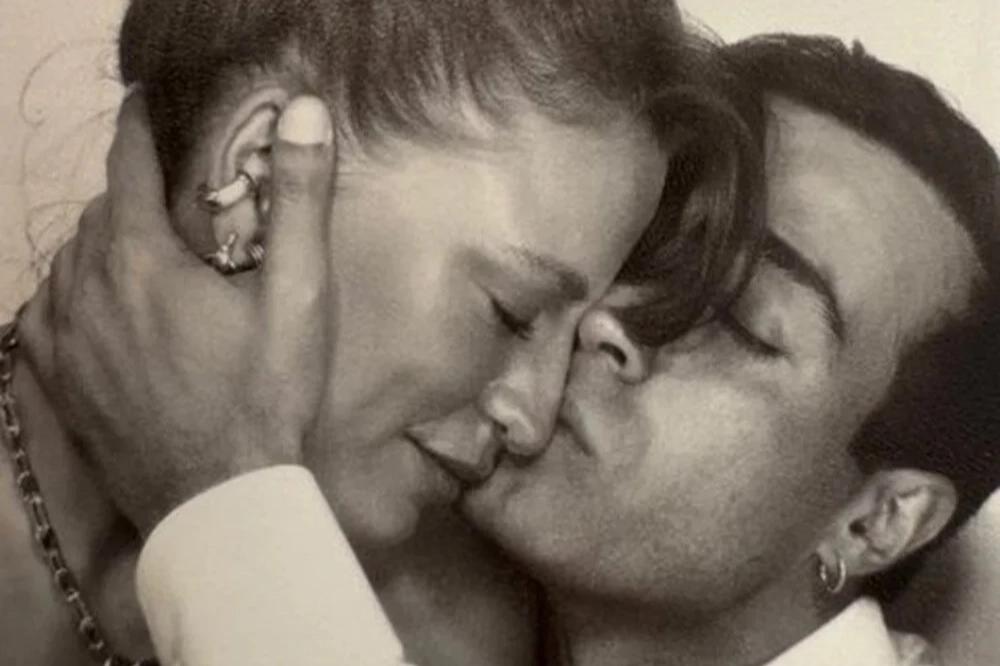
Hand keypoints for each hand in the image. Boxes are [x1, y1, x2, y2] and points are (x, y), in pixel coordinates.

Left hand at [18, 92, 336, 535]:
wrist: (220, 499)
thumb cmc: (265, 396)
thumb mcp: (299, 297)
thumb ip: (299, 201)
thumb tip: (304, 112)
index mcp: (141, 256)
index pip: (128, 162)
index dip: (141, 126)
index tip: (151, 105)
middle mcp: (86, 285)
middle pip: (99, 210)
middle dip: (135, 193)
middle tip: (178, 201)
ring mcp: (63, 336)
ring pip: (71, 256)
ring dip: (105, 241)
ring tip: (148, 251)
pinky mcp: (56, 378)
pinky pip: (46, 306)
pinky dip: (72, 289)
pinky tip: (100, 302)